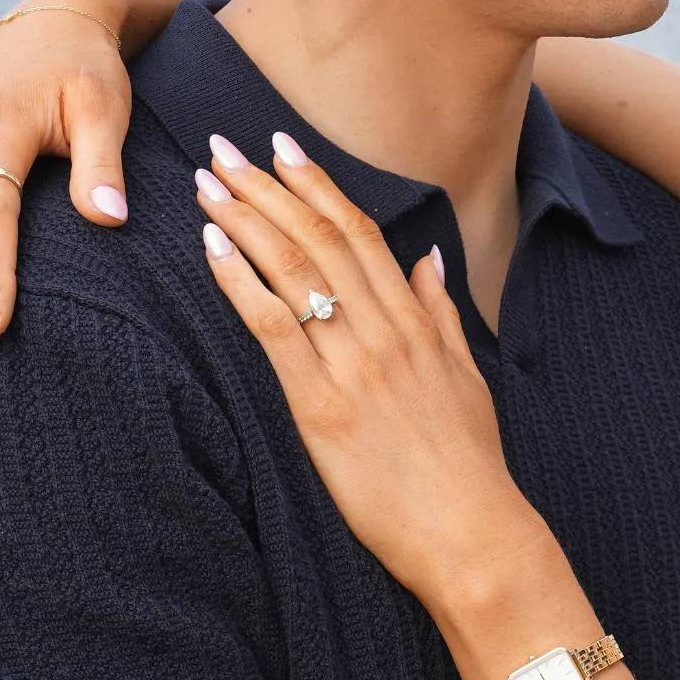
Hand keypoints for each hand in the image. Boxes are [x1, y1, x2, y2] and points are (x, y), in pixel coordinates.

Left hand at [196, 135, 542, 609]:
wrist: (472, 532)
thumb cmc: (469, 466)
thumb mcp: (466, 379)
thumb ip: (441, 315)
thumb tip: (428, 262)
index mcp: (416, 323)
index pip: (361, 233)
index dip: (317, 185)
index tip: (282, 147)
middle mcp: (385, 332)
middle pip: (318, 237)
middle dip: (266, 187)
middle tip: (223, 147)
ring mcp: (354, 366)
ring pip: (295, 269)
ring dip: (245, 218)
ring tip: (207, 182)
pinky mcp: (322, 408)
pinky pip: (274, 328)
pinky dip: (240, 281)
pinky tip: (212, 248)